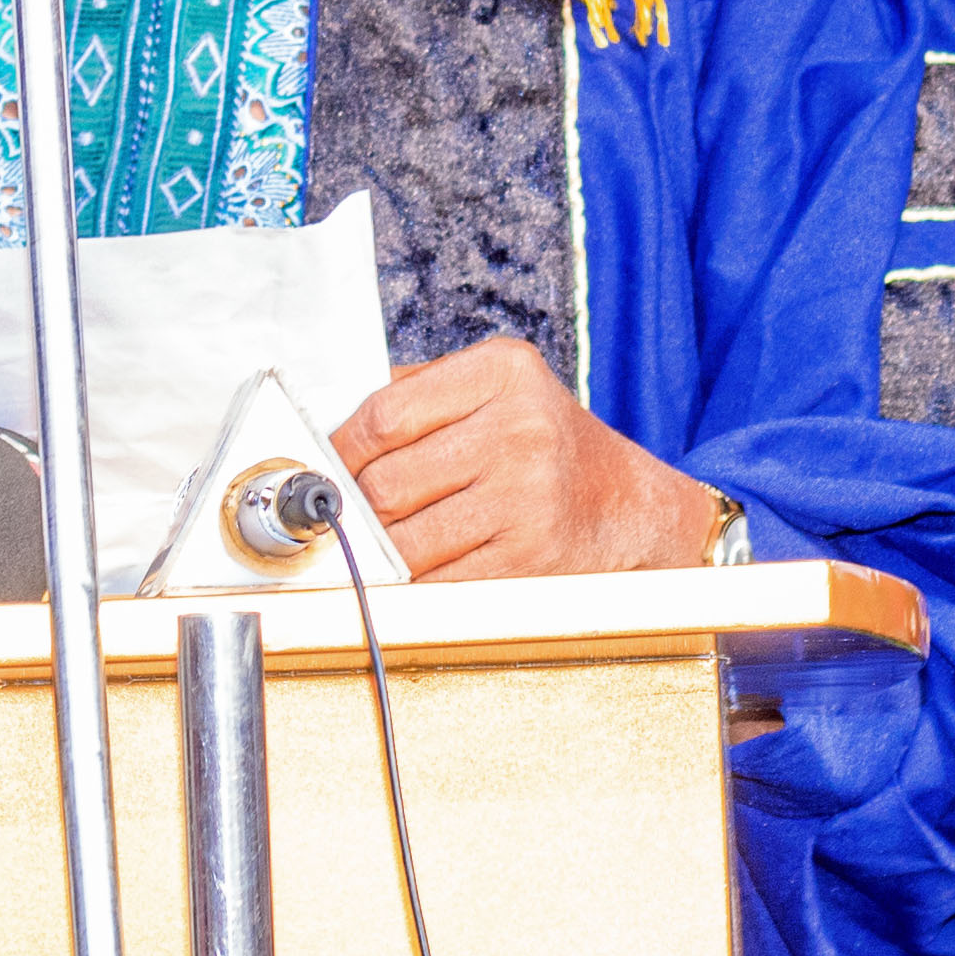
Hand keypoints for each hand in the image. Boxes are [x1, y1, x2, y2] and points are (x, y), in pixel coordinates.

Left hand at [331, 338, 722, 581]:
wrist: (629, 506)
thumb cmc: (545, 444)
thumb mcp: (497, 389)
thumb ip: (419, 394)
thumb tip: (330, 435)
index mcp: (503, 371)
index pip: (385, 415)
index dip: (340, 450)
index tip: (325, 469)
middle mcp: (519, 428)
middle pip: (388, 482)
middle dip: (357, 508)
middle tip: (348, 515)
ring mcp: (527, 496)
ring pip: (406, 539)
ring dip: (381, 552)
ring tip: (383, 544)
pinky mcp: (530, 557)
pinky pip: (439, 580)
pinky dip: (414, 583)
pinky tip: (417, 570)